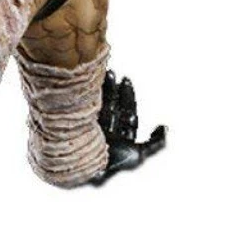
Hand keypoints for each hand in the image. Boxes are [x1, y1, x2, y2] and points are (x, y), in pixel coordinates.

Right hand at [91, 70, 166, 185]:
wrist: (83, 167)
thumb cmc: (110, 164)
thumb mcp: (138, 155)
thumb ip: (155, 144)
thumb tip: (164, 128)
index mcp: (120, 141)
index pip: (126, 114)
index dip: (128, 96)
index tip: (125, 79)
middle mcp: (106, 137)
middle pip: (112, 108)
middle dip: (113, 90)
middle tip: (112, 73)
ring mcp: (90, 134)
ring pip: (98, 108)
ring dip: (101, 91)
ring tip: (100, 75)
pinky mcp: (76, 131)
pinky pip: (83, 111)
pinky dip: (85, 99)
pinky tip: (86, 88)